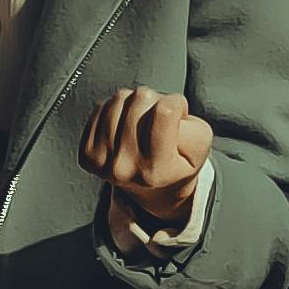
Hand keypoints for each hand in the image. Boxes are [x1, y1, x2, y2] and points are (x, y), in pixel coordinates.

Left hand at [80, 86, 213, 236]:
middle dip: (155, 102)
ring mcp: (102, 161)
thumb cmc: (178, 162)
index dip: (177, 103)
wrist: (153, 189)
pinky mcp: (87, 154)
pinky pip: (102, 106)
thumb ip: (190, 126)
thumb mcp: (201, 147)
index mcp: (155, 170)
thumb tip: (158, 109)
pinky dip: (117, 111)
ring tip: (142, 123)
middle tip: (158, 122)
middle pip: (141, 99)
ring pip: (119, 98)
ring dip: (135, 104)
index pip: (165, 111)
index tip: (178, 116)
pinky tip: (125, 126)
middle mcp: (124, 168)